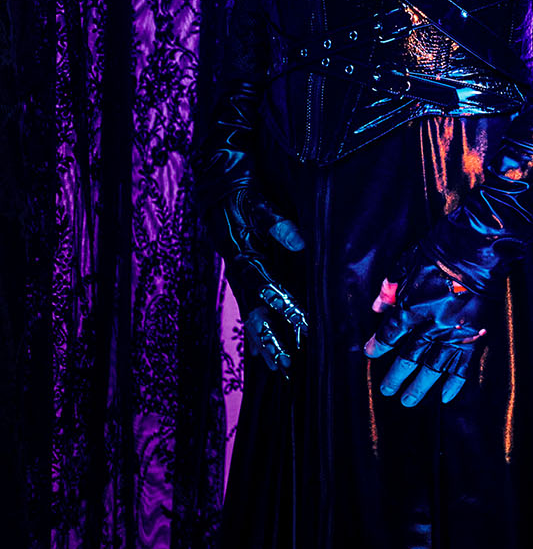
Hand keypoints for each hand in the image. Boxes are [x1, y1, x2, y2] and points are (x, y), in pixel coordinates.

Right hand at [213, 188, 307, 374]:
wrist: (216, 181)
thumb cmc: (240, 189)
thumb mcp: (258, 200)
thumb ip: (277, 223)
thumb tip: (301, 243)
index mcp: (241, 253)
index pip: (264, 285)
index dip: (281, 305)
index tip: (300, 323)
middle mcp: (236, 269)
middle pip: (253, 310)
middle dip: (271, 336)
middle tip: (286, 362)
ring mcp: (236, 274)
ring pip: (250, 313)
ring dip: (264, 340)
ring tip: (277, 367)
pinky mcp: (240, 273)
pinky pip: (249, 306)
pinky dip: (256, 329)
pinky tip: (261, 352)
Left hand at [364, 253, 487, 406]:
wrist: (481, 247)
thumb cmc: (442, 251)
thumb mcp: (408, 263)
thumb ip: (390, 287)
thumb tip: (376, 307)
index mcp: (413, 306)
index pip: (390, 334)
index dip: (379, 346)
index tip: (371, 353)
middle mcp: (432, 325)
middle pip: (410, 356)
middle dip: (397, 375)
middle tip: (388, 390)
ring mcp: (455, 332)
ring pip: (434, 366)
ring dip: (421, 385)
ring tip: (409, 400)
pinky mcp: (475, 334)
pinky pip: (464, 364)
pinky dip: (455, 381)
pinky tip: (446, 396)